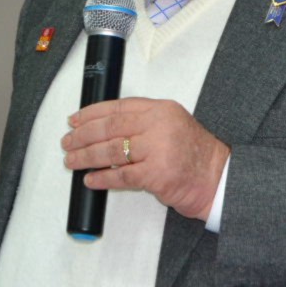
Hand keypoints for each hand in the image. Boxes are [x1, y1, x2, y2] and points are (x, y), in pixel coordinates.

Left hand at [62, 97, 229, 219]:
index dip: (91, 113)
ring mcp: (158, 149)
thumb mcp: (172, 125)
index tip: (75, 120)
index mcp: (161, 109)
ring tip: (72, 161)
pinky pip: (120, 176)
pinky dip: (102, 178)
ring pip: (111, 151)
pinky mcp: (156, 174)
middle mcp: (159, 125)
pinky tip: (90, 179)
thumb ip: (143, 122)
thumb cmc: (193, 156)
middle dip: (83, 136)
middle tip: (67, 142)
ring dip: (86, 157)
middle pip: (110, 127)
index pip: (118, 107)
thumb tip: (103, 128)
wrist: (217, 179)